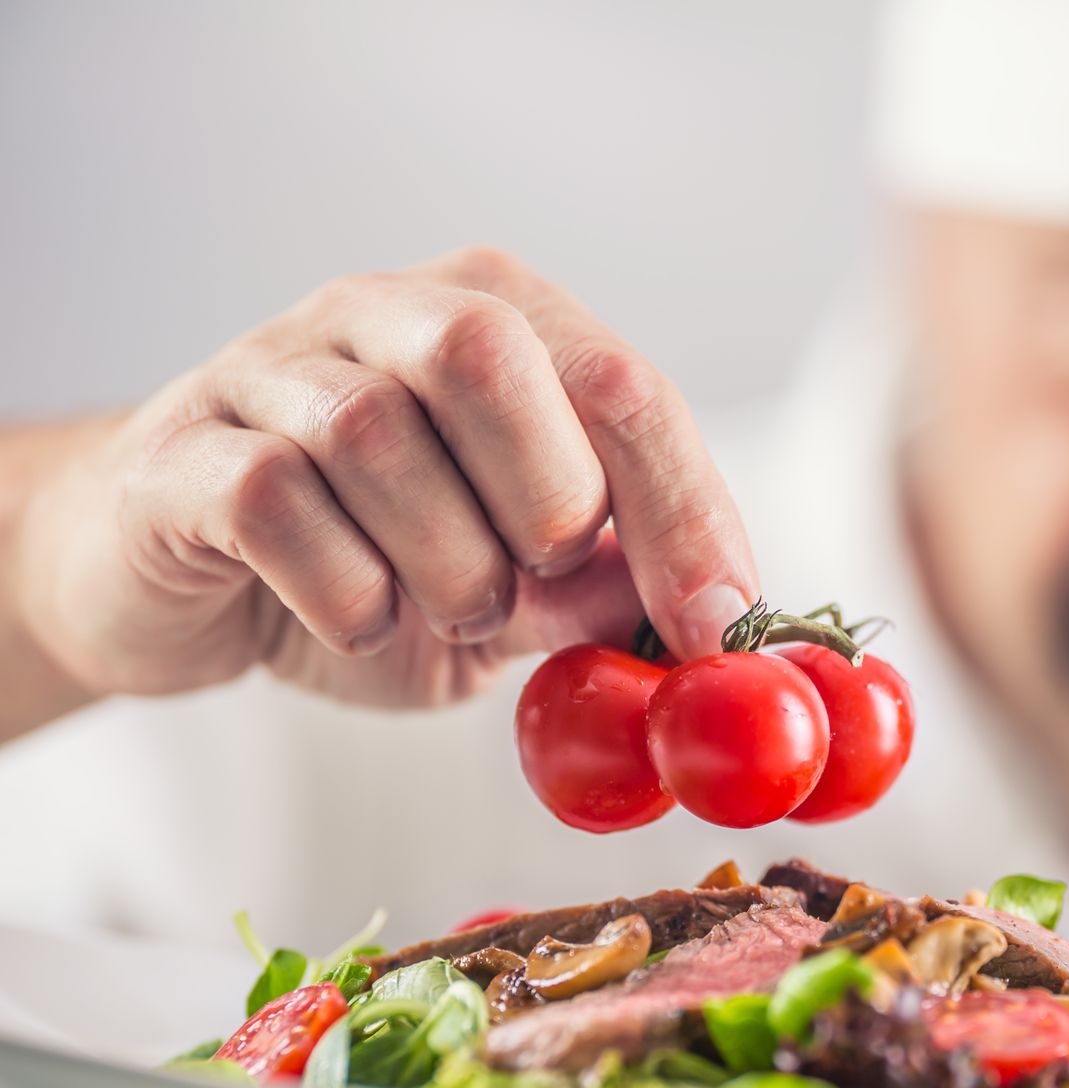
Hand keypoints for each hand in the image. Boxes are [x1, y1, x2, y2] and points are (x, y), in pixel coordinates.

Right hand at [15, 247, 756, 707]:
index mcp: (492, 320)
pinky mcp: (180, 450)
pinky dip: (342, 588)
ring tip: (444, 611)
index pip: (618, 381)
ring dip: (443, 563)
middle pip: (487, 353)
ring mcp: (270, 369)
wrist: (189, 588)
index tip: (718, 624)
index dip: (683, 508)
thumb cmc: (374, 571)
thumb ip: (604, 585)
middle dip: (545, 498)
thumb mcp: (519, 589)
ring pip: (374, 430)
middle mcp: (380, 313)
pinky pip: (271, 497)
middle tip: (537, 582)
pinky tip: (359, 619)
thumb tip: (713, 614)